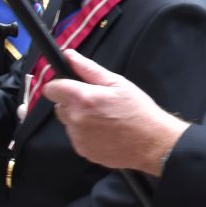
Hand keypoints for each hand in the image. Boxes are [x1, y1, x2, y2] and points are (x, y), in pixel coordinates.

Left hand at [44, 50, 187, 174]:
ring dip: (80, 119)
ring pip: (69, 122)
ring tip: (104, 119)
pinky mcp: (82, 151)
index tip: (74, 86)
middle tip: (97, 103)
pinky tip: (105, 132)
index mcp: (83, 98)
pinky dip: (86, 133)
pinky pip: (77, 137)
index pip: (52, 89)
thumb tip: (68, 55)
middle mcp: (75, 119)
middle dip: (73, 102)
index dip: (62, 85)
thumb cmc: (139, 110)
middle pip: (59, 106)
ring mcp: (78, 138)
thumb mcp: (119, 83)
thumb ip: (89, 68)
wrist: (153, 143)